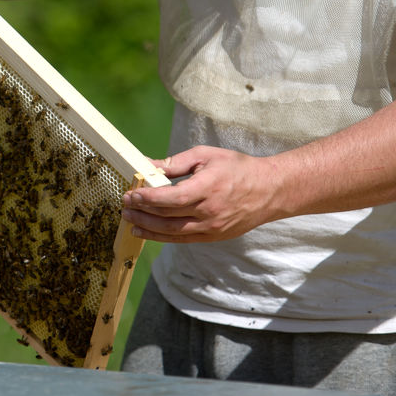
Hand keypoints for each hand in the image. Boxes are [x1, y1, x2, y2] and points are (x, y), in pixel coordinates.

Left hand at [121, 145, 281, 242]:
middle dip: (142, 213)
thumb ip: (176, 162)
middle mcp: (209, 212)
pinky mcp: (214, 236)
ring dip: (148, 228)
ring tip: (130, 222)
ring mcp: (212, 227)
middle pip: (168, 217)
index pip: (171, 198)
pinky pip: (183, 240)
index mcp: (207, 188)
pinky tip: (148, 232)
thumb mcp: (206, 156)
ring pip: (173, 233)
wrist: (270, 190)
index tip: (130, 195)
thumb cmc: (238, 168)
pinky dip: (163, 237)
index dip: (147, 198)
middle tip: (124, 207)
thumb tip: (148, 165)